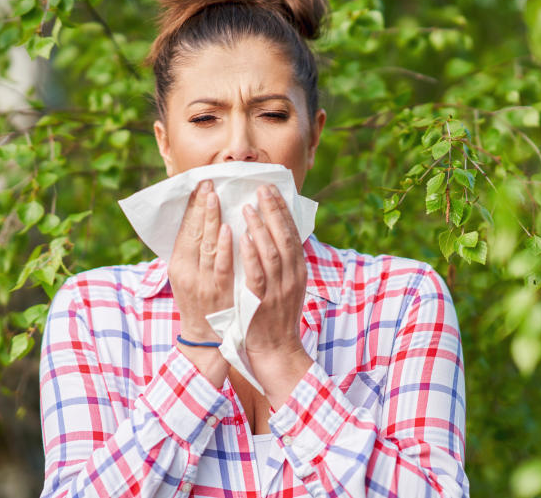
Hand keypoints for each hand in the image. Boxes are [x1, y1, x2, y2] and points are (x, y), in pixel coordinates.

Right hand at [167, 180, 233, 343]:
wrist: (208, 339)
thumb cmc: (201, 302)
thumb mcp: (189, 277)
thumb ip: (194, 252)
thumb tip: (203, 219)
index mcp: (177, 267)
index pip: (183, 231)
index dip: (191, 208)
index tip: (199, 186)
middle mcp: (187, 273)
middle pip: (193, 234)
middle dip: (200, 207)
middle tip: (208, 183)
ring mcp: (204, 283)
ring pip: (207, 246)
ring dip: (211, 220)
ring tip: (215, 197)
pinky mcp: (221, 293)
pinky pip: (223, 266)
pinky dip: (225, 247)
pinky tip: (229, 229)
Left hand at [240, 185, 312, 404]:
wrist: (276, 351)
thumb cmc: (275, 316)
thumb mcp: (286, 285)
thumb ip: (281, 261)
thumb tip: (273, 233)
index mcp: (298, 270)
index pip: (293, 233)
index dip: (282, 210)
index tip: (271, 189)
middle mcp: (292, 277)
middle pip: (285, 237)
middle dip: (273, 211)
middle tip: (259, 188)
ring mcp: (279, 290)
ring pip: (271, 252)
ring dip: (260, 228)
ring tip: (246, 207)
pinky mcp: (262, 302)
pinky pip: (257, 274)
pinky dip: (250, 254)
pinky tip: (242, 238)